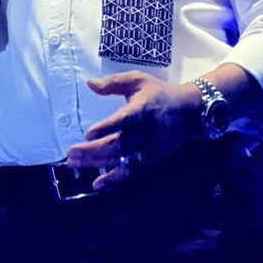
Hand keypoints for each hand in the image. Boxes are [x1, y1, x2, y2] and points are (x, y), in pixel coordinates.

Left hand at [63, 72, 202, 191]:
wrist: (191, 111)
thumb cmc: (159, 93)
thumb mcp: (138, 80)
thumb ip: (113, 83)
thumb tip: (89, 83)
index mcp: (143, 109)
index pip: (124, 120)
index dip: (107, 127)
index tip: (88, 134)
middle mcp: (147, 131)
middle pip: (119, 144)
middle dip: (93, 150)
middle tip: (71, 152)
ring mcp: (150, 148)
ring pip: (122, 159)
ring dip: (97, 163)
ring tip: (74, 163)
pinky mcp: (152, 159)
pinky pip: (132, 172)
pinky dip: (115, 179)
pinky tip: (97, 183)